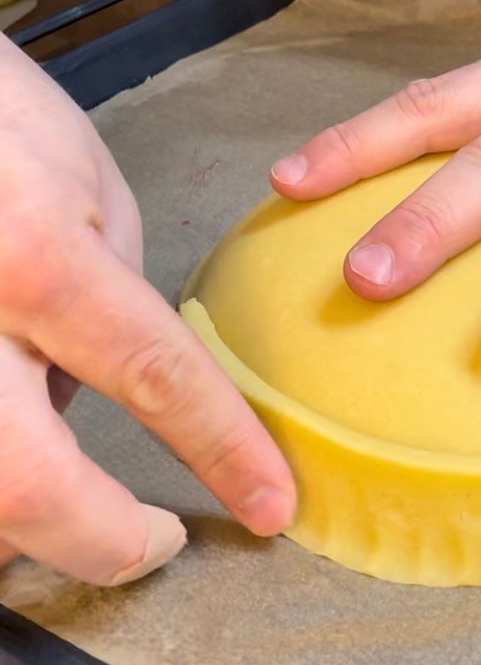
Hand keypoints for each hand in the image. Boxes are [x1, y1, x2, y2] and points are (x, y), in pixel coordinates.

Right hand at [0, 38, 294, 585]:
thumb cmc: (5, 120)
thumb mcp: (92, 194)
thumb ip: (108, 299)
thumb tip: (104, 389)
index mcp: (39, 261)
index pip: (156, 378)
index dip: (223, 451)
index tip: (271, 503)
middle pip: (25, 488)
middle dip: (102, 542)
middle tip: (154, 544)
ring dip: (19, 532)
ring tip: (78, 521)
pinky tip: (14, 472)